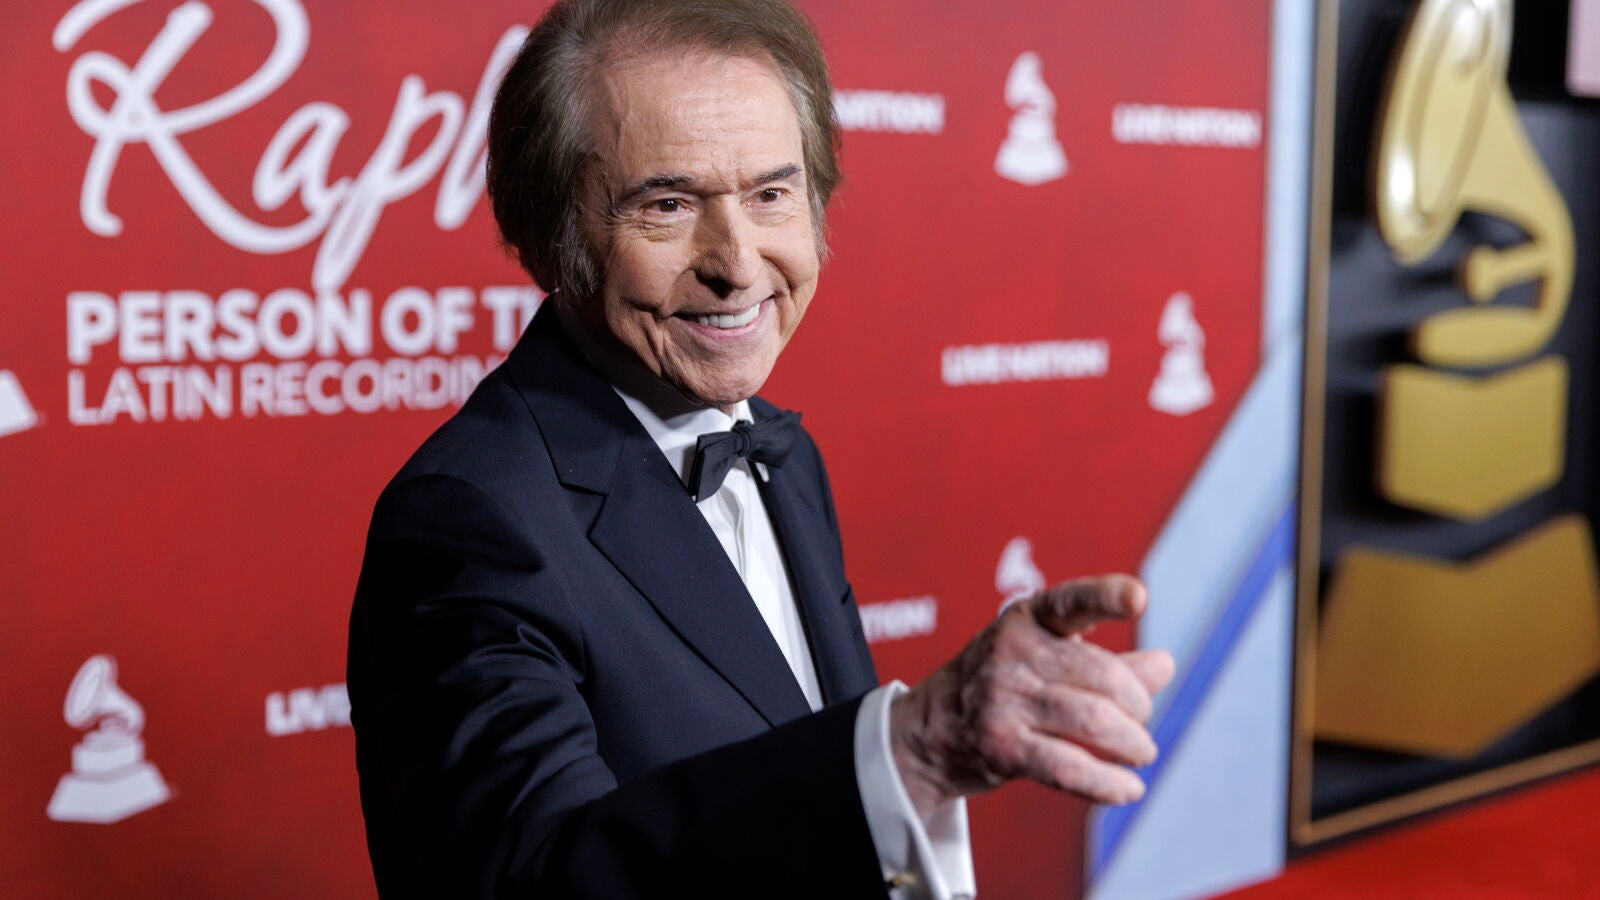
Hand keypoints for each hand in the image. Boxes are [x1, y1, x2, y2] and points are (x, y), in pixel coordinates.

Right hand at [888, 575, 1174, 815]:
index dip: (1107, 597)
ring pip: (1095, 722)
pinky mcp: (1000, 746)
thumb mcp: (1047, 658)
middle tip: (1141, 721)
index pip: (1072, 601)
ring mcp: (1003, 699)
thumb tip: (1164, 666)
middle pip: (1104, 678)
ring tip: (1142, 753)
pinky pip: (1069, 767)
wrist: (929, 731)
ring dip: (1133, 745)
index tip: (1139, 598)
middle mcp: (1011, 652)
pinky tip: (1129, 789)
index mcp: (1027, 619)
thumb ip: (1108, 662)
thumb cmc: (1002, 686)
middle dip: (1138, 706)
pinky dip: (1108, 783)